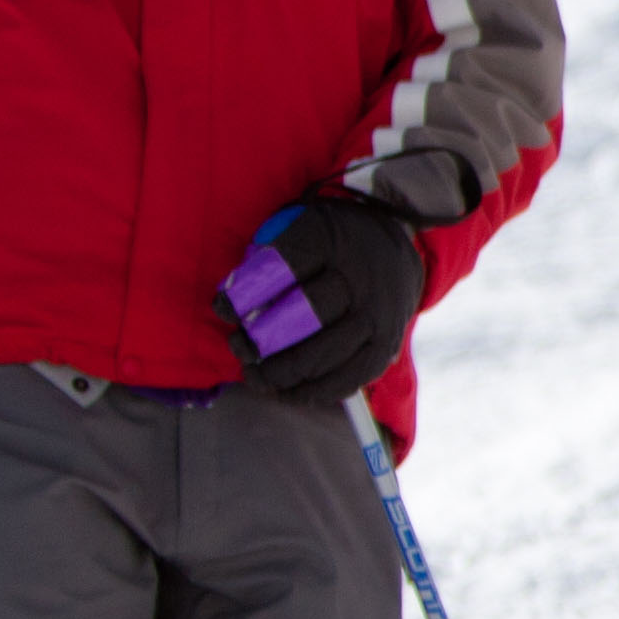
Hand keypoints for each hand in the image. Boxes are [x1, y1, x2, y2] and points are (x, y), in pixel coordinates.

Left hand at [220, 194, 428, 398]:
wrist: (396, 257)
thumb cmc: (330, 247)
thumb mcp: (299, 227)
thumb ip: (265, 255)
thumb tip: (230, 302)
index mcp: (332, 240)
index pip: (284, 265)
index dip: (247, 292)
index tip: (223, 308)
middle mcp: (360, 278)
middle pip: (305, 314)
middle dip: (262, 338)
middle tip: (239, 345)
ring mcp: (376, 317)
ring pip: (321, 356)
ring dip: (280, 373)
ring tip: (254, 375)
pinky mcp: (384, 349)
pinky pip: (344, 380)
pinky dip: (309, 392)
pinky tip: (284, 390)